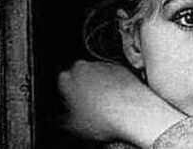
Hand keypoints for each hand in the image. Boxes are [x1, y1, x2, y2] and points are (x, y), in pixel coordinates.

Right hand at [58, 60, 185, 147]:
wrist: (132, 111)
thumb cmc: (104, 117)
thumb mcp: (73, 126)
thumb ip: (60, 119)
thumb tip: (60, 120)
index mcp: (66, 79)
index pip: (59, 84)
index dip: (65, 98)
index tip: (71, 107)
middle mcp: (83, 67)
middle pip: (77, 77)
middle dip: (81, 90)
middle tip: (87, 108)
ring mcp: (102, 65)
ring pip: (95, 76)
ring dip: (97, 87)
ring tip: (104, 107)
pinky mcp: (119, 67)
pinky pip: (111, 76)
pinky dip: (113, 86)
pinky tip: (116, 102)